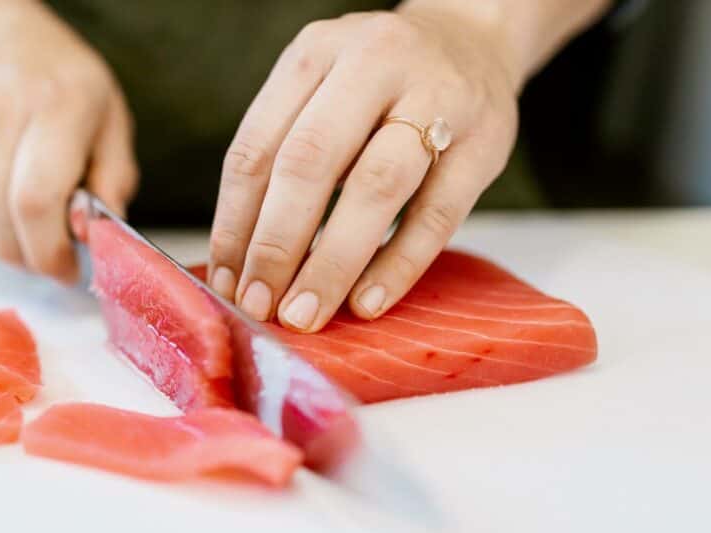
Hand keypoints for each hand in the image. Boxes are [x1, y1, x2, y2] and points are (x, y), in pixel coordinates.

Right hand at [0, 0, 136, 280]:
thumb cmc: (60, 76)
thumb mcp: (110, 117)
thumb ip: (114, 179)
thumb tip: (101, 237)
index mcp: (53, 108)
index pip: (37, 204)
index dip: (54, 253)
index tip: (73, 268)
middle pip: (6, 233)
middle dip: (38, 261)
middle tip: (60, 254)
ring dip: (17, 239)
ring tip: (37, 205)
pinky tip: (8, 184)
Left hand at [209, 5, 519, 329]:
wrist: (472, 41)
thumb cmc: (378, 86)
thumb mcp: (320, 92)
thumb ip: (282, 159)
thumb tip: (241, 265)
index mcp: (315, 54)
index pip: (258, 147)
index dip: (235, 223)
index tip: (225, 283)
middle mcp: (373, 64)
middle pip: (310, 162)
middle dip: (276, 245)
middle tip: (259, 305)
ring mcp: (437, 99)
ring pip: (376, 187)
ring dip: (332, 261)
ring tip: (305, 313)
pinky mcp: (485, 143)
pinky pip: (437, 215)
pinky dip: (398, 264)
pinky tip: (367, 303)